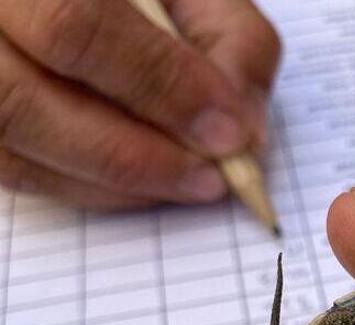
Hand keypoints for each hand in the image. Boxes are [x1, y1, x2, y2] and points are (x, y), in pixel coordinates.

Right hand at [0, 0, 279, 207]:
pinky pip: (17, 172)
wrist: (78, 6)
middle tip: (211, 175)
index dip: (158, 86)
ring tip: (188, 182)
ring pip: (13, 151)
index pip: (74, 26)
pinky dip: (89, 188)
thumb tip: (244, 131)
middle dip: (135, 153)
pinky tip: (143, 183)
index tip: (226, 132)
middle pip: (23, 102)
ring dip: (115, 181)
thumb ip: (230, 43)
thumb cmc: (148, 1)